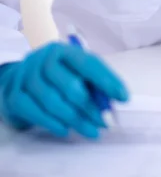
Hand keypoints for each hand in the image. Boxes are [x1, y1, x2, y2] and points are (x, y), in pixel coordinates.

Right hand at [0, 43, 128, 138]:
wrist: (20, 80)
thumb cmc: (57, 76)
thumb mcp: (76, 72)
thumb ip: (95, 83)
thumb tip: (117, 99)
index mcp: (64, 50)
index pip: (88, 64)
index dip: (107, 81)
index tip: (123, 97)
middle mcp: (44, 59)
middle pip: (70, 86)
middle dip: (91, 107)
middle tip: (105, 122)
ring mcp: (27, 76)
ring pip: (53, 102)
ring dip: (76, 120)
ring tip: (92, 131)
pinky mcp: (15, 95)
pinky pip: (36, 113)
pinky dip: (53, 124)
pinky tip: (67, 130)